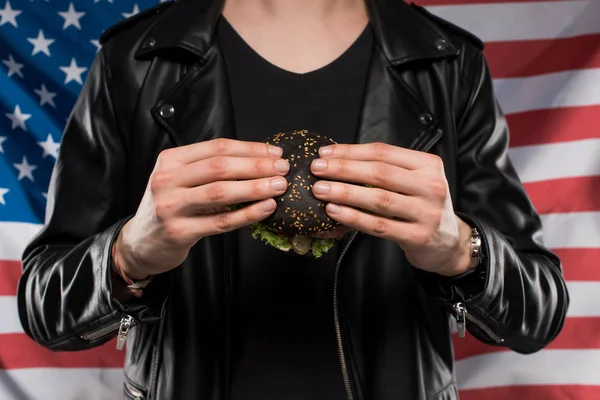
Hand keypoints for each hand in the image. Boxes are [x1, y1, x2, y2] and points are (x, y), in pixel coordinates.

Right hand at [117, 138, 289, 278]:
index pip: (217, 148)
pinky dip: (247, 214)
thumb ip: (210, 170)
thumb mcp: (181, 180)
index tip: (275, 152)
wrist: (141, 242)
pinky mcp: (179, 232)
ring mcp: (170, 206)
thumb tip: (260, 160)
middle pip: (220, 167)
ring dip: (255, 188)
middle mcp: (167, 179)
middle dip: (257, 166)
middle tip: (283, 168)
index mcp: (171, 160)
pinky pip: (221, 222)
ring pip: (220, 192)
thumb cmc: (171, 207)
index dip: (250, 149)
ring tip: (279, 186)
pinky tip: (267, 208)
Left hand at [310, 142, 471, 275]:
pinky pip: (379, 225)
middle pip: (379, 173)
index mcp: (428, 165)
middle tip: (317, 170)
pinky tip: (334, 211)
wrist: (449, 243)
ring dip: (344, 193)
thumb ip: (387, 169)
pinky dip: (354, 217)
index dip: (351, 151)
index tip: (325, 154)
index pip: (383, 152)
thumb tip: (338, 159)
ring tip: (320, 190)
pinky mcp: (418, 236)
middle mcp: (431, 186)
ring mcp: (426, 212)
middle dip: (343, 169)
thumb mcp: (415, 181)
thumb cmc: (422, 206)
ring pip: (378, 199)